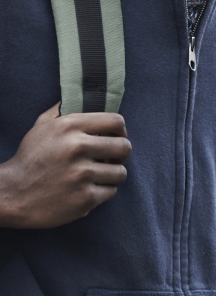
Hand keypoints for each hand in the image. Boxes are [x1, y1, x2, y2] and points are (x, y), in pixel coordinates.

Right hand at [0, 104, 131, 228]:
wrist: (11, 194)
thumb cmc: (28, 159)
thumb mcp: (41, 127)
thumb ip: (61, 110)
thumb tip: (79, 96)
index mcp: (70, 126)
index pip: (116, 122)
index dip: (121, 131)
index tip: (117, 138)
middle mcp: (78, 148)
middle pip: (124, 147)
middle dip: (122, 154)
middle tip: (114, 159)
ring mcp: (82, 175)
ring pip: (120, 173)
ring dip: (113, 175)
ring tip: (101, 176)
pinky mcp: (84, 198)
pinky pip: (111, 192)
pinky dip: (103, 192)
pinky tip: (89, 190)